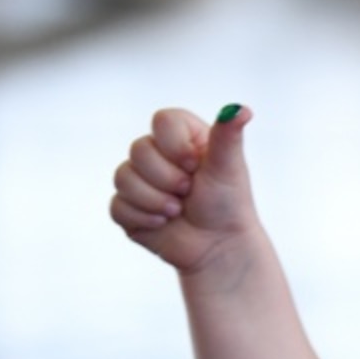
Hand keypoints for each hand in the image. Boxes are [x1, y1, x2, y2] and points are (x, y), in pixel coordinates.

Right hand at [109, 105, 258, 273]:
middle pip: (138, 149)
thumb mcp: (229, 167)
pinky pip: (118, 206)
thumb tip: (242, 110)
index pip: (161, 120)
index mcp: (182, 136)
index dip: (175, 146)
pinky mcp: (128, 208)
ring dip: (155, 200)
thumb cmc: (228, 205)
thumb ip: (228, 136)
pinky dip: (144, 219)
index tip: (195, 165)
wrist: (219, 248)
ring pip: (123, 178)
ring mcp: (139, 180)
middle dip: (167, 179)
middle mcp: (157, 153)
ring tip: (178, 210)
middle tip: (188, 192)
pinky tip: (163, 224)